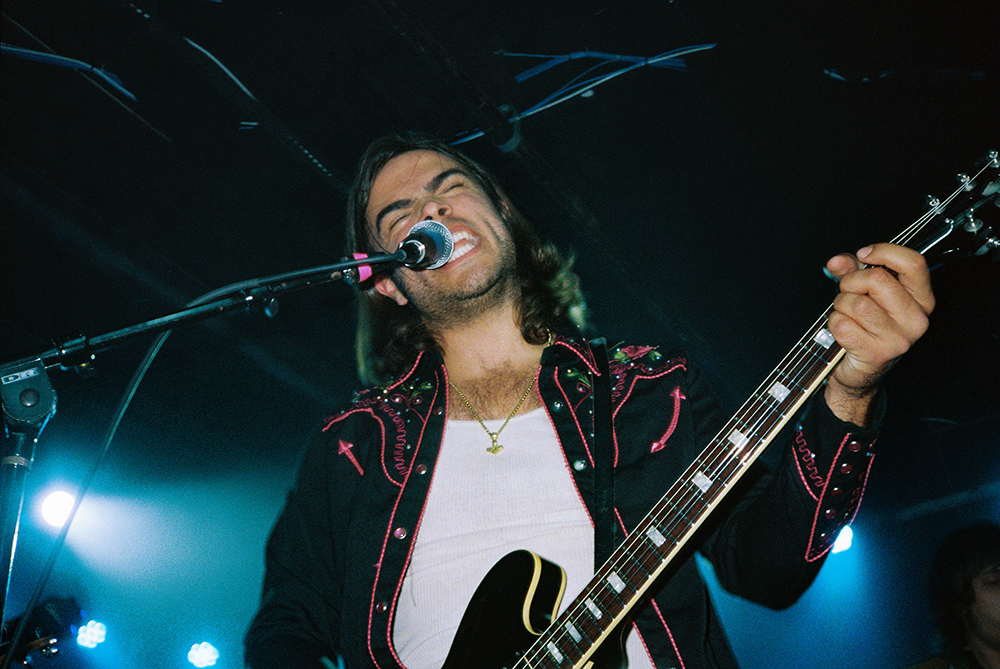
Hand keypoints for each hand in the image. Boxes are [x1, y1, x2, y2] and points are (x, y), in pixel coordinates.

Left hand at [823, 243, 934, 424]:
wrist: (860, 370)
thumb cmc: (865, 327)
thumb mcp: (863, 292)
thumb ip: (850, 270)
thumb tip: (836, 262)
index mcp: (921, 299)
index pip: (913, 263)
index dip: (883, 252)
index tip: (864, 254)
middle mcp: (916, 319)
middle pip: (877, 279)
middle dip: (852, 281)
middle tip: (848, 292)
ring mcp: (899, 339)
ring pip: (857, 303)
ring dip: (841, 305)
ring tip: (846, 313)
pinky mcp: (878, 353)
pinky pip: (843, 324)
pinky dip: (834, 323)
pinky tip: (844, 330)